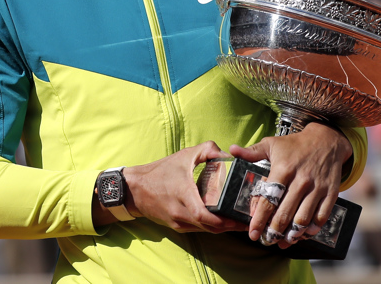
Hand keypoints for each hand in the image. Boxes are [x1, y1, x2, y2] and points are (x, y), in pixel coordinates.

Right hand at [123, 141, 244, 233]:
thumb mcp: (183, 156)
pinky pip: (198, 229)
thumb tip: (226, 153)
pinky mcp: (176, 226)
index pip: (204, 215)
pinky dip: (210, 226)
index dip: (223, 220)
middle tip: (246, 220)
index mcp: (182, 195)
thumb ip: (206, 149)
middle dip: (230, 226)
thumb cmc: (159, 171)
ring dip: (222, 227)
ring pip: (206, 230)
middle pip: (210, 227)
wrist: (134, 189)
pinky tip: (220, 219)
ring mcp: (178, 222)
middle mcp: (180, 213)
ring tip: (238, 221)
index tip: (239, 218)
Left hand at [229, 123, 351, 245]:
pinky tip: (302, 234)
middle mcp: (301, 181)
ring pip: (303, 219)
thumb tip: (232, 150)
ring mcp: (317, 188)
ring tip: (282, 242)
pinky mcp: (331, 193)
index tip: (252, 233)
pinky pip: (322, 217)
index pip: (269, 200)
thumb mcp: (272, 144)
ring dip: (292, 235)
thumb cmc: (295, 144)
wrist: (327, 140)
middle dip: (274, 232)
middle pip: (285, 213)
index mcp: (283, 169)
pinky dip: (312, 229)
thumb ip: (252, 151)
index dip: (260, 219)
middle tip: (266, 241)